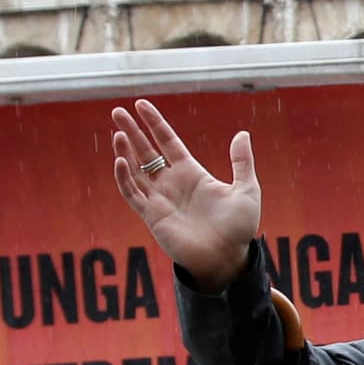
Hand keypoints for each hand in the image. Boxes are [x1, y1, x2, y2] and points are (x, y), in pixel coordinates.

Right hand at [110, 101, 259, 285]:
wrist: (227, 259)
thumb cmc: (239, 228)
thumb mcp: (247, 189)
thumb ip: (242, 162)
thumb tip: (242, 133)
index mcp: (192, 173)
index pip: (167, 142)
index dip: (154, 123)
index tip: (141, 105)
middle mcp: (172, 184)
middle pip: (146, 152)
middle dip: (132, 132)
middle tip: (116, 112)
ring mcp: (160, 199)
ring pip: (135, 170)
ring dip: (125, 151)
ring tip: (117, 132)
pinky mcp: (152, 216)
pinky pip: (132, 193)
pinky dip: (124, 177)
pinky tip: (120, 160)